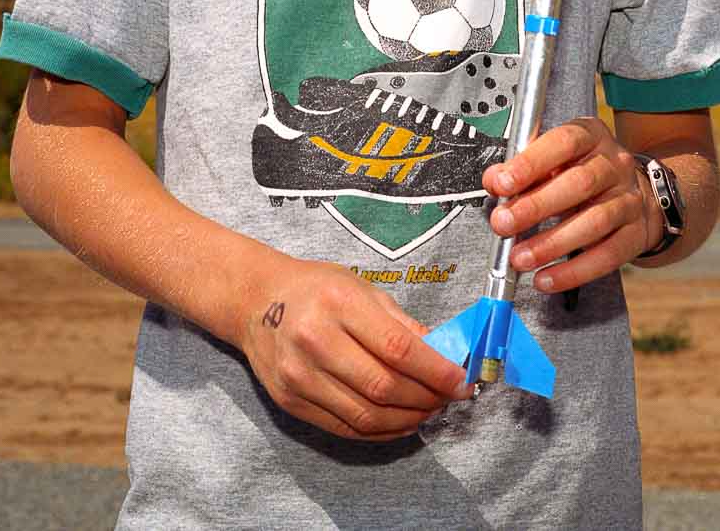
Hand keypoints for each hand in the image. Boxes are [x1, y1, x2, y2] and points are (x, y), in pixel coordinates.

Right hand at [235, 256, 470, 441]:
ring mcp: (299, 376)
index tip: (462, 380)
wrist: (256, 302)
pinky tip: (401, 421)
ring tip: (430, 409)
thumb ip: (402, 323)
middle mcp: (315, 341)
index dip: (436, 370)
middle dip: (427, 397)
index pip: (397, 348)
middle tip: (451, 396)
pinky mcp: (291, 402)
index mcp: (338, 303)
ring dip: (408, 419)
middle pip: (384, 386)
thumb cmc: (316, 289)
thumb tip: (444, 354)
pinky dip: (381, 431)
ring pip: (366, 415)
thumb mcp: (361, 288)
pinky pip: (345, 427)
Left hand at [482, 117, 658, 293]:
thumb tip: (495, 181)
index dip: (531, 163)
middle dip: (535, 207)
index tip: (502, 183)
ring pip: (594, 222)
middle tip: (503, 224)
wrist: (634, 192)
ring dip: (551, 243)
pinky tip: (546, 278)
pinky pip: (607, 256)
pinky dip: (574, 271)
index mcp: (591, 136)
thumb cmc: (583, 172)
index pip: (563, 143)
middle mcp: (614, 164)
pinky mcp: (636, 233)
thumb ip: (523, 169)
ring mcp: (629, 199)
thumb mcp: (555, 159)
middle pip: (579, 183)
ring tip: (520, 257)